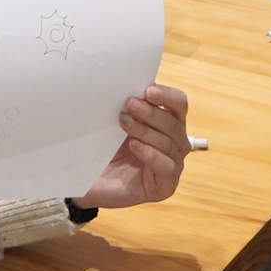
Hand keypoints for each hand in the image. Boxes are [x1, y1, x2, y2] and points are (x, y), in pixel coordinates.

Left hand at [74, 85, 190, 211]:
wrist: (92, 184)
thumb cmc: (107, 151)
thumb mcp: (116, 125)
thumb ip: (127, 108)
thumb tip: (125, 85)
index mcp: (167, 123)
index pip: (178, 104)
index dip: (166, 95)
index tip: (147, 89)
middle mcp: (175, 143)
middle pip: (174, 122)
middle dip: (151, 111)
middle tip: (129, 103)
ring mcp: (172, 165)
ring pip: (169, 143)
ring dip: (146, 130)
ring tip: (124, 122)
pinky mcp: (166, 185)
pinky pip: (166, 167)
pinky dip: (151, 154)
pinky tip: (134, 146)